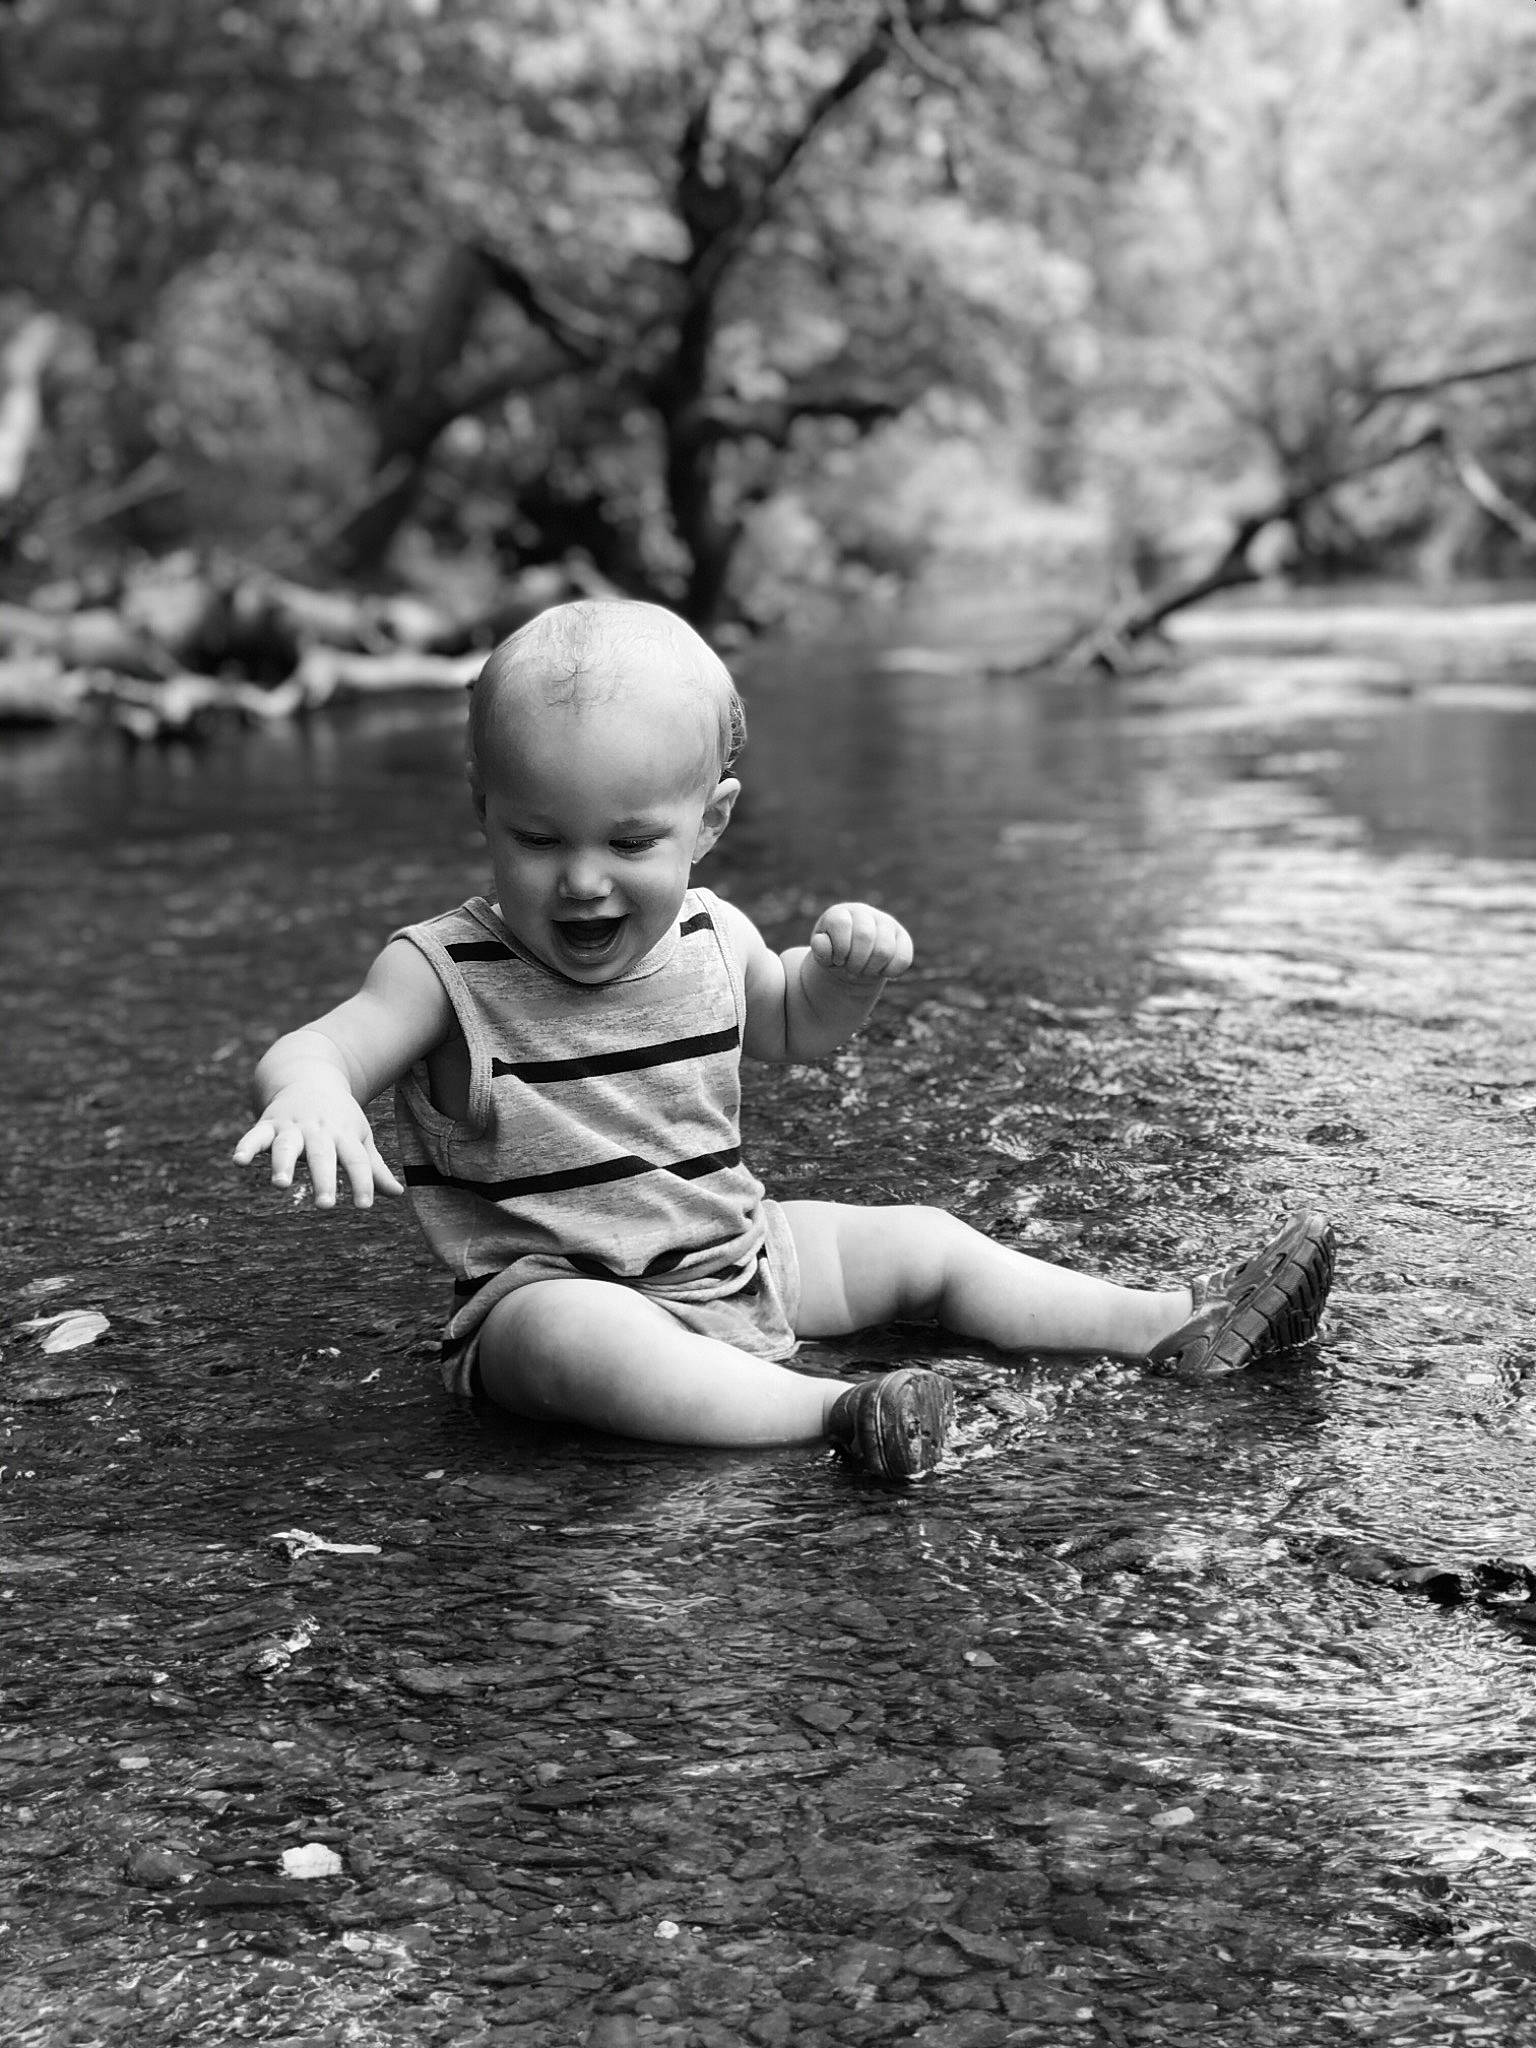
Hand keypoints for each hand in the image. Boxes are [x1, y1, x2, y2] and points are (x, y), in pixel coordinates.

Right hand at [232, 1085, 403, 1210]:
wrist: (310, 1074)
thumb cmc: (339, 1117)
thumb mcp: (359, 1137)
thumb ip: (373, 1168)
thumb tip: (398, 1194)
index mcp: (344, 1135)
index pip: (356, 1161)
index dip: (362, 1182)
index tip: (364, 1205)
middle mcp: (318, 1131)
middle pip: (322, 1155)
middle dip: (324, 1179)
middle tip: (326, 1205)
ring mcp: (292, 1126)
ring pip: (287, 1146)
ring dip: (283, 1164)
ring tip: (280, 1185)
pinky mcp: (268, 1123)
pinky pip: (255, 1135)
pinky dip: (246, 1147)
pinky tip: (238, 1161)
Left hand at [808, 902, 913, 983]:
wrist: (853, 965)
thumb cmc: (835, 957)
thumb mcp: (823, 955)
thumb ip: (821, 949)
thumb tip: (821, 943)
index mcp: (841, 913)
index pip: (841, 923)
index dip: (840, 948)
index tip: (838, 960)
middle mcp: (865, 912)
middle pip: (865, 936)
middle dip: (856, 962)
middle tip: (851, 970)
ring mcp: (886, 922)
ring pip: (884, 950)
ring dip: (871, 969)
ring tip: (864, 971)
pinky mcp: (902, 937)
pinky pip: (903, 958)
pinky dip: (890, 972)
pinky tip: (880, 972)